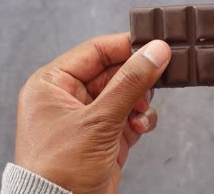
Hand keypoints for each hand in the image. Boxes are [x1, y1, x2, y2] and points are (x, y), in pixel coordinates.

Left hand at [14, 33, 170, 193]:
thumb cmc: (61, 169)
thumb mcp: (99, 120)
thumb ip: (130, 82)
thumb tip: (155, 52)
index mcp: (53, 83)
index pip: (95, 51)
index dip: (125, 46)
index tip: (153, 44)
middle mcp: (69, 96)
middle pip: (114, 72)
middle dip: (137, 79)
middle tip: (160, 75)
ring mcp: (89, 117)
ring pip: (125, 94)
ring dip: (140, 101)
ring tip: (141, 112)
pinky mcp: (104, 135)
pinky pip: (129, 115)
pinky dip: (140, 119)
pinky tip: (140, 128)